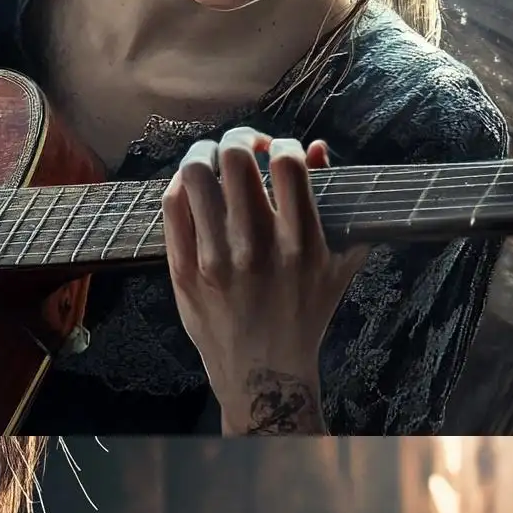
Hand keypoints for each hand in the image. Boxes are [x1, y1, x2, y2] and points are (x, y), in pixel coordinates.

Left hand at [160, 127, 369, 433]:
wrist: (263, 373)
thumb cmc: (306, 315)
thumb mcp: (339, 263)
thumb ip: (340, 205)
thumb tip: (317, 150)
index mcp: (301, 241)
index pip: (286, 163)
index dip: (282, 142)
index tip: (279, 150)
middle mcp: (257, 246)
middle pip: (235, 159)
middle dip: (240, 139)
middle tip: (243, 147)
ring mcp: (216, 258)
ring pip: (195, 175)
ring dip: (204, 154)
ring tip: (213, 160)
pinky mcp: (183, 270)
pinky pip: (172, 207)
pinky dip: (180, 184)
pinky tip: (192, 185)